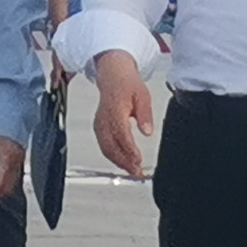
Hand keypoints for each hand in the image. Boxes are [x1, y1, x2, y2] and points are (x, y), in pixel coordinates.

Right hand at [90, 52, 155, 177]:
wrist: (112, 74)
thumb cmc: (127, 83)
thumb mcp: (143, 95)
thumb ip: (145, 115)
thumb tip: (147, 132)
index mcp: (115, 109)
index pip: (121, 133)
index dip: (129, 149)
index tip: (138, 159)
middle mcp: (104, 118)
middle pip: (111, 145)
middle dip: (124, 161)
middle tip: (138, 172)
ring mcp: (99, 123)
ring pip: (106, 148)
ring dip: (119, 162)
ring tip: (133, 171)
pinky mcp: (99, 127)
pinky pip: (104, 145)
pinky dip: (113, 156)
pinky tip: (124, 162)